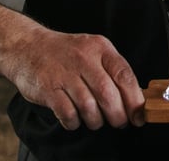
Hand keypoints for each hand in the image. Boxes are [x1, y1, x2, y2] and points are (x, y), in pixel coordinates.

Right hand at [5, 26, 145, 130]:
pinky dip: (75, 122)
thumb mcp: (92, 50)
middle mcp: (84, 58)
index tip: (139, 115)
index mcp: (100, 47)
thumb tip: (134, 99)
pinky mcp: (49, 88)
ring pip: (89, 107)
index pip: (124, 75)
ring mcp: (65, 73)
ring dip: (96, 121)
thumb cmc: (66, 53)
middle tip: (118, 122)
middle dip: (117, 115)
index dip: (135, 99)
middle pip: (109, 95)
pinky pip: (68, 114)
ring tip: (95, 119)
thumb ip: (111, 70)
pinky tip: (75, 118)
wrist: (28, 46)